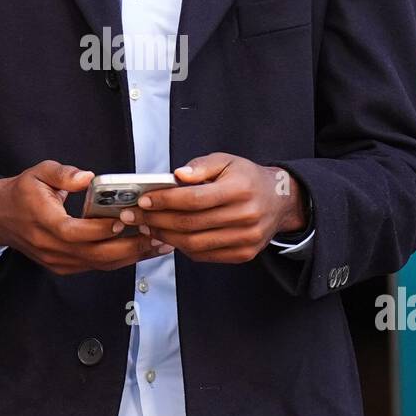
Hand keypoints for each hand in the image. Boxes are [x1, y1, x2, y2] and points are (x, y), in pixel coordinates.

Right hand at [0, 160, 172, 275]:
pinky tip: (140, 250)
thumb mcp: (38, 172)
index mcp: (43, 222)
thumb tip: (87, 177)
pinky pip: (95, 266)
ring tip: (157, 244)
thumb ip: (63, 174)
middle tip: (155, 235)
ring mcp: (57, 260)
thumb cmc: (22, 193)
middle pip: (93, 255)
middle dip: (127, 246)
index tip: (123, 219)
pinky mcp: (64, 266)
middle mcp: (50, 246)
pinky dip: (119, 259)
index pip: (74, 232)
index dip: (100, 229)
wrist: (0, 217)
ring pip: (98, 264)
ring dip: (130, 256)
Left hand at [117, 152, 306, 263]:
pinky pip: (205, 255)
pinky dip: (182, 247)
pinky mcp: (244, 254)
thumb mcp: (227, 161)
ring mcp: (246, 239)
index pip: (194, 199)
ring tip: (148, 226)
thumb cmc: (247, 178)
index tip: (144, 199)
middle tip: (136, 215)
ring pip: (195, 243)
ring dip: (165, 236)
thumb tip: (176, 176)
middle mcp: (245, 216)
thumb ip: (200, 166)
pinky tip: (169, 236)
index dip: (165, 200)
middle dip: (157, 220)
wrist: (279, 201)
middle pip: (191, 224)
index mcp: (240, 189)